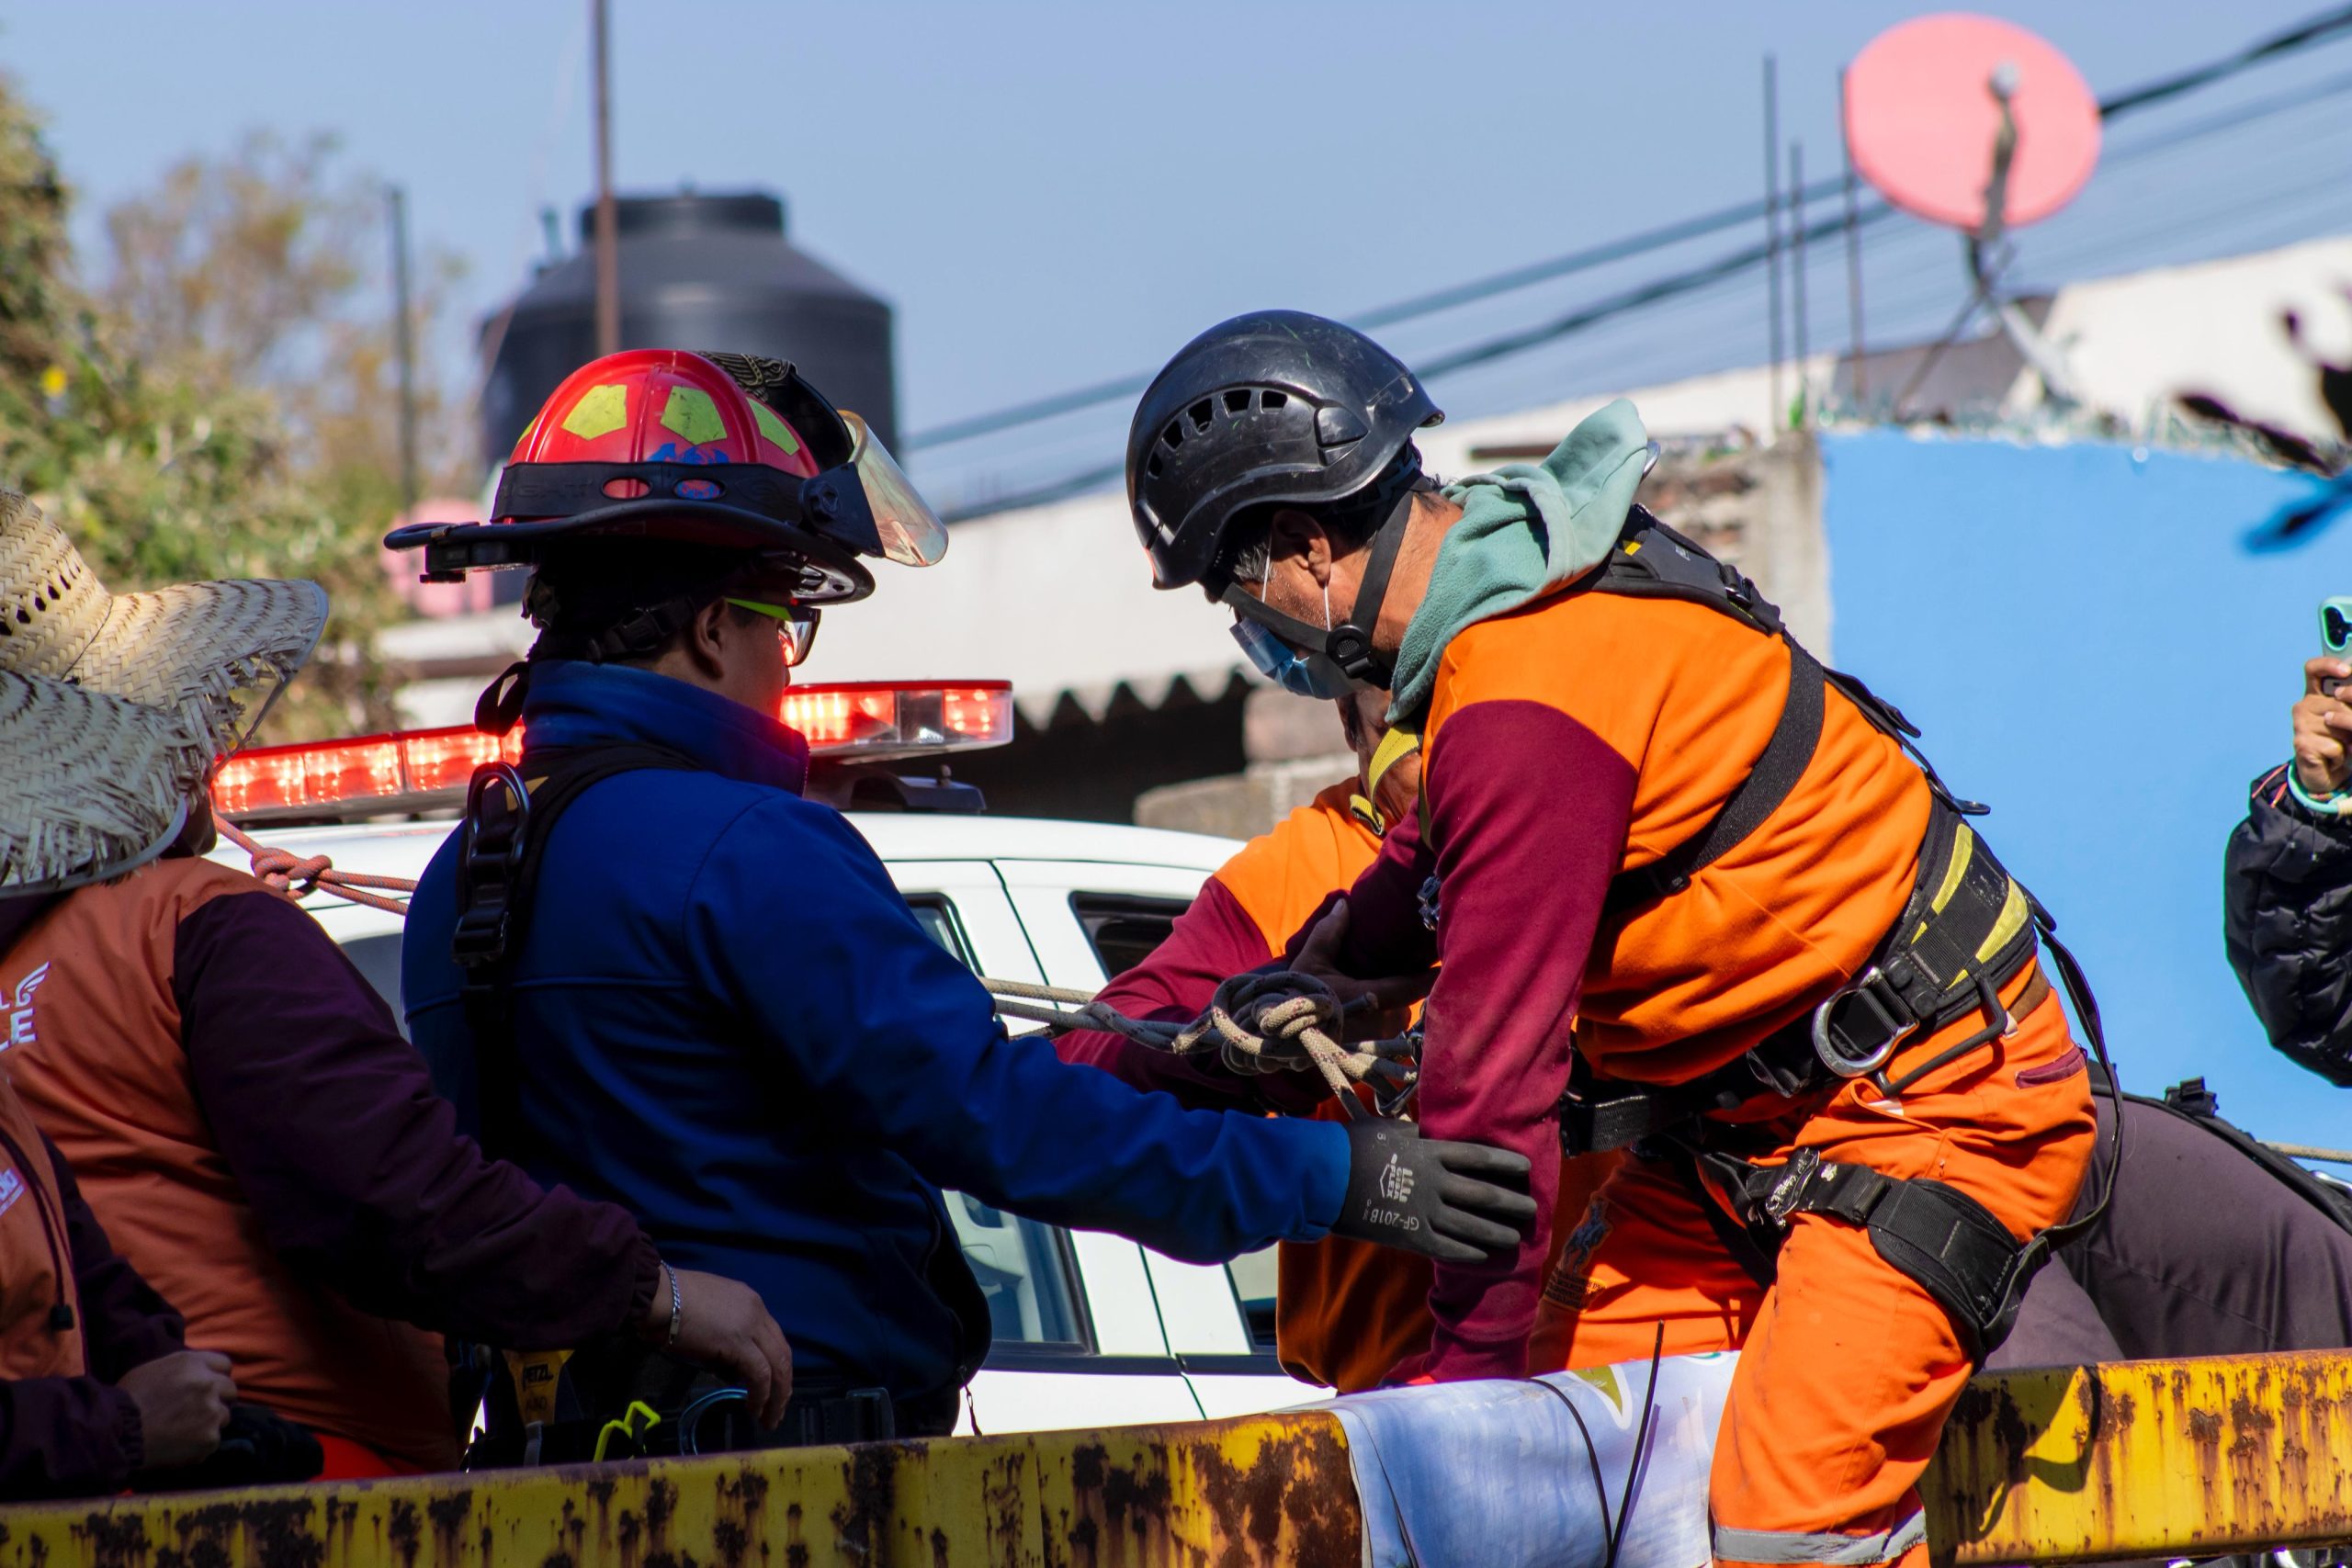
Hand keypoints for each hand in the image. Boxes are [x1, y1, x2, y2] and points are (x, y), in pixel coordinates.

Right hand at [118, 1350, 234, 1470]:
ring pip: (224, 1416)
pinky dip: (201, 1444)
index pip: (224, 1365)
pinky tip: (180, 1445)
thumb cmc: (128, 1400)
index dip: (216, 1376)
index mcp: (193, 1363)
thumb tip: (200, 1372)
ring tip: (184, 1430)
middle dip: (218, 1399)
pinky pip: (213, 1440)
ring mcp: (212, 1412)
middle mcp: (208, 1384)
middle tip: (197, 1411)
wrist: (117, 1433)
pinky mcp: (210, 1438)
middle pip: (230, 1390)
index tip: (208, 1387)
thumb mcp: (154, 1369)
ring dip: (210, 1422)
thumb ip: (184, 1369)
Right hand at [640, 1265, 792, 1428]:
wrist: (658, 1296)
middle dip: (784, 1385)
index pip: (774, 1338)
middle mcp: (757, 1312)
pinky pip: (759, 1373)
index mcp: (750, 1302)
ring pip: (778, 1365)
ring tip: (769, 1418)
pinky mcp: (739, 1342)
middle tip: (777, 1410)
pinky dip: (761, 1394)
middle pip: (783, 1353)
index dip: (776, 1365)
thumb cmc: (672, 1304)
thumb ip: (726, 1338)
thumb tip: (731, 1369)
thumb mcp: (709, 1316)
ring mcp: (751, 1325)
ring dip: (777, 1396)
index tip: (773, 1387)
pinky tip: (753, 1409)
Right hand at [1293, 902, 1435, 1041]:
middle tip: (1406, 968)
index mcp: (1373, 998)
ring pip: (1399, 1016)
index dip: (1431, 974)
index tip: (1447, 958)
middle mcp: (1383, 1022)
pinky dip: (1385, 1020)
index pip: (1413, 985)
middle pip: (1407, 1000)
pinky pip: (1390, 1032)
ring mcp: (1380, 1042)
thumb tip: (1345, 903)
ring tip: (1383, 990)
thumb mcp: (1310, 961)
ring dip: (1395, 1004)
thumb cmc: (1298, 998)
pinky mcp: (1373, 1054)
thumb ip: (1330, 932)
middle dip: (1406, 987)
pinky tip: (1373, 1011)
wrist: (1282, 1039)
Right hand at [1328, 1120, 1535, 1265]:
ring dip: (1497, 1233)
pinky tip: (1481, 1257)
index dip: (1507, 1165)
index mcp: (1431, 1152)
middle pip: (1485, 1195)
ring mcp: (1424, 1211)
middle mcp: (1435, 1182)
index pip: (1481, 1158)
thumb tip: (1430, 1132)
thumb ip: (1416, 1134)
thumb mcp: (1389, 1131)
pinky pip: (1446, 1248)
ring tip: (1514, 1238)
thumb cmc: (1352, 1146)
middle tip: (1531, 1209)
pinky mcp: (1410, 1235)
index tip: (1525, 1170)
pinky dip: (1467, 1252)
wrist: (1322, 1176)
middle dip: (1512, 1204)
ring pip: (1471, 1226)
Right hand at [2295, 658, 2351, 797]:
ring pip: (2338, 725)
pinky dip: (2341, 754)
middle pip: (2338, 702)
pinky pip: (2334, 746)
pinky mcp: (2302, 743)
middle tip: (2348, 731)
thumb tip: (2349, 696)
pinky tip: (2333, 756)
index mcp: (2315, 695)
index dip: (2329, 665)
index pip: (2314, 669)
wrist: (2324, 772)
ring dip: (2348, 739)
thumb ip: (2347, 702)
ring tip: (2342, 744)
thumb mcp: (2346, 716)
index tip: (2346, 671)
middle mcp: (2303, 706)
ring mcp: (2300, 725)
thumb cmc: (2339, 740)